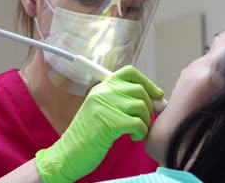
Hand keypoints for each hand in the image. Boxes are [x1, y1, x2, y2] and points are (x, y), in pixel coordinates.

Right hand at [35, 65, 163, 182]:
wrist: (68, 153)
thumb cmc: (88, 135)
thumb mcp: (102, 110)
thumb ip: (122, 100)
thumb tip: (155, 98)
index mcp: (102, 87)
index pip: (129, 72)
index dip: (147, 82)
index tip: (156, 94)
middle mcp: (103, 92)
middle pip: (139, 90)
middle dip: (149, 106)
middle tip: (146, 119)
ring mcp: (105, 106)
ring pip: (141, 106)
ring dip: (145, 121)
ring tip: (138, 130)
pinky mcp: (109, 123)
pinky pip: (138, 123)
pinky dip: (141, 132)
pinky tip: (134, 137)